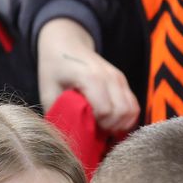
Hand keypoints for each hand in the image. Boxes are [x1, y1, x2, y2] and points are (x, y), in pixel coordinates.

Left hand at [36, 17, 138, 135]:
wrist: (66, 45)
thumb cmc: (54, 70)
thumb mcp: (48, 93)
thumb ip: (60, 114)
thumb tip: (69, 138)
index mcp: (90, 77)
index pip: (105, 111)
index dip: (96, 125)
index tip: (84, 125)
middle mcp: (110, 76)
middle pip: (122, 113)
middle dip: (109, 127)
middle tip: (94, 129)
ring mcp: (119, 78)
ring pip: (132, 110)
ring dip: (119, 124)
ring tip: (102, 126)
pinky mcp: (124, 82)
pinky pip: (134, 106)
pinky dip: (125, 118)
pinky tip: (110, 121)